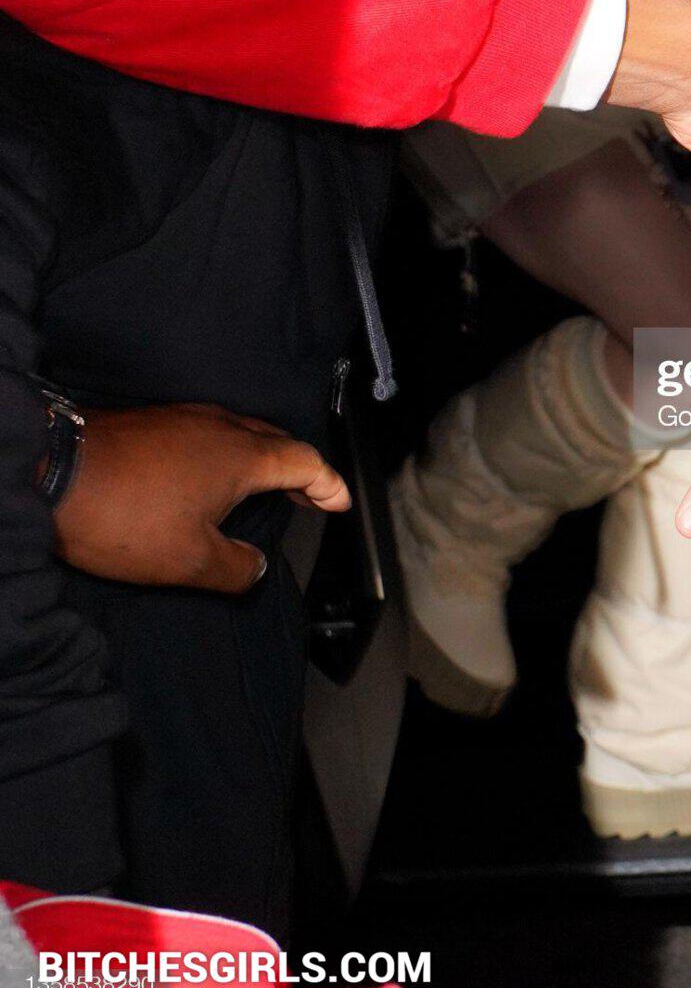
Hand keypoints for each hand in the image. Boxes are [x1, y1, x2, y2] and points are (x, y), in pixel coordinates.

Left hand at [54, 402, 349, 592]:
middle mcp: (220, 426)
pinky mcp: (156, 422)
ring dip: (263, 458)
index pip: (305, 461)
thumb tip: (256, 568)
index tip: (340, 502)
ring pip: (242, 432)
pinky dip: (229, 453)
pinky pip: (210, 432)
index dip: (328, 483)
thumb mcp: (188, 561)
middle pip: (278, 439)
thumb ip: (236, 568)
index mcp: (242, 455)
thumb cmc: (123, 517)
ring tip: (263, 489)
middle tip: (310, 496)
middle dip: (300, 468)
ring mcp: (185, 418)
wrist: (52, 473)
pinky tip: (210, 480)